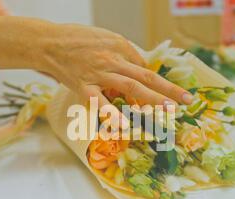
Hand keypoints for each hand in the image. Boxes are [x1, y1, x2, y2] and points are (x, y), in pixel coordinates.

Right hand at [0, 16, 193, 109]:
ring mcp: (100, 74)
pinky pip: (102, 102)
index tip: (166, 93)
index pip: (144, 66)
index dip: (155, 82)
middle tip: (187, 100)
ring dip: (153, 99)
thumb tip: (136, 67)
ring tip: (169, 109)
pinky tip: (125, 125)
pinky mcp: (84, 86)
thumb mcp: (103, 37)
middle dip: (168, 89)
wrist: (47, 42)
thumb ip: (121, 52)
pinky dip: (114, 114)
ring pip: (131, 88)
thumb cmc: (75, 39)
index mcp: (120, 46)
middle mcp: (114, 60)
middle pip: (146, 76)